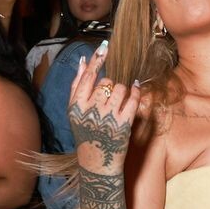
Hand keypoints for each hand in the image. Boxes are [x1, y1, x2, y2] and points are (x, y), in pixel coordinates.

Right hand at [64, 42, 141, 172]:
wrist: (97, 162)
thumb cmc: (85, 133)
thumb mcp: (74, 112)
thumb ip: (77, 86)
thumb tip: (82, 60)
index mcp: (77, 106)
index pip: (88, 76)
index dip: (97, 59)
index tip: (105, 46)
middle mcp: (92, 110)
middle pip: (106, 82)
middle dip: (110, 86)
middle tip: (109, 99)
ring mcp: (108, 117)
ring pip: (121, 88)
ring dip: (122, 91)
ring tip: (118, 102)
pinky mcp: (124, 124)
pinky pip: (133, 98)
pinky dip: (135, 91)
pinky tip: (135, 89)